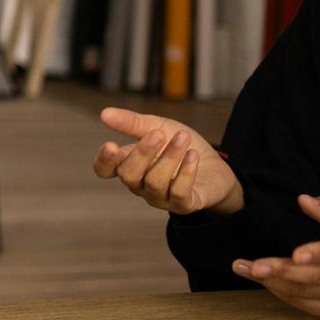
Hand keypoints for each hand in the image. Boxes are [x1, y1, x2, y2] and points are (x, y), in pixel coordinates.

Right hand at [92, 107, 242, 214]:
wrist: (215, 163)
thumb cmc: (179, 144)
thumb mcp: (157, 127)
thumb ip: (132, 122)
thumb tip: (104, 114)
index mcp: (128, 164)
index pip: (104, 170)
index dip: (104, 161)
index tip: (112, 144)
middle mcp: (139, 185)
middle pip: (128, 175)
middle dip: (143, 153)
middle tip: (159, 134)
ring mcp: (160, 197)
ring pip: (154, 182)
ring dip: (169, 157)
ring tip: (183, 138)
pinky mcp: (183, 205)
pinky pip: (179, 193)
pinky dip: (186, 172)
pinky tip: (193, 156)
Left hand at [233, 194, 319, 319]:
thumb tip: (304, 199)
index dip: (318, 254)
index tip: (295, 254)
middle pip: (317, 276)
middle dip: (283, 271)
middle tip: (254, 266)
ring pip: (307, 293)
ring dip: (274, 283)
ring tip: (245, 270)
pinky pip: (306, 305)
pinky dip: (282, 294)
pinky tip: (263, 282)